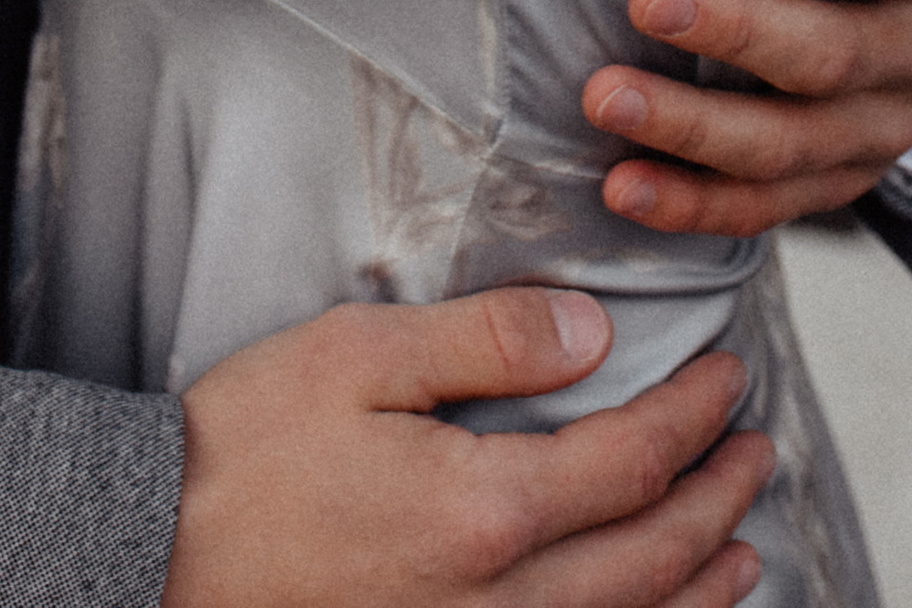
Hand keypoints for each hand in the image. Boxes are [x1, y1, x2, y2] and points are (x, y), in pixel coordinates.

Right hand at [163, 290, 769, 607]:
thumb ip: (486, 341)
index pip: (633, 461)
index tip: (726, 377)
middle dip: (717, 501)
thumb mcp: (361, 354)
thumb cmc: (246, 445)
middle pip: (651, 558)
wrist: (155, 555)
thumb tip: (592, 331)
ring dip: (697, 588)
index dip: (694, 416)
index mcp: (484, 510)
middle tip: (756, 451)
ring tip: (740, 551)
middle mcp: (497, 602)